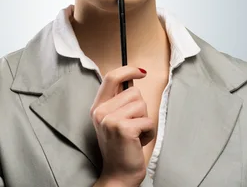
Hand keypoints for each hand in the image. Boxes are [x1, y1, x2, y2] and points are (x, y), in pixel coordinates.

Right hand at [90, 66, 156, 185]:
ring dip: (145, 120)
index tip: (141, 72)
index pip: (111, 77)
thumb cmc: (122, 147)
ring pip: (142, 105)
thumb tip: (135, 77)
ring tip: (135, 135)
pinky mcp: (123, 128)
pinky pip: (148, 120)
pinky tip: (138, 142)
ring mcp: (110, 119)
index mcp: (98, 107)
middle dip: (140, 109)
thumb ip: (119, 100)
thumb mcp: (114, 120)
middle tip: (132, 126)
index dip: (128, 70)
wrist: (119, 175)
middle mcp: (101, 111)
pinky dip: (149, 131)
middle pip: (134, 92)